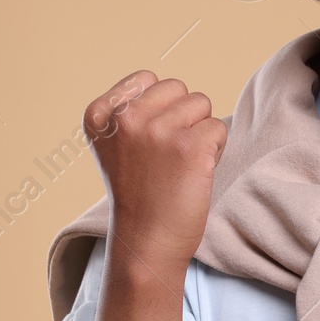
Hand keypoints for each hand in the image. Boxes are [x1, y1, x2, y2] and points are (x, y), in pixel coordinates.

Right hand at [84, 71, 226, 274]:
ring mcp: (157, 130)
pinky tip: (194, 173)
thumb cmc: (139, 192)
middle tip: (166, 156)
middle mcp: (125, 118)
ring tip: (179, 164)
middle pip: (177, 88)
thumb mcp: (116, 144)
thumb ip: (132, 110)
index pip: (147, 79)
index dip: (159, 108)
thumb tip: (173, 88)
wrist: (147, 241)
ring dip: (199, 132)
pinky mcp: (190, 147)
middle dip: (182, 117)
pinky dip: (214, 150)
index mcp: (100, 114)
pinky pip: (218, 128)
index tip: (146, 144)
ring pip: (201, 104)